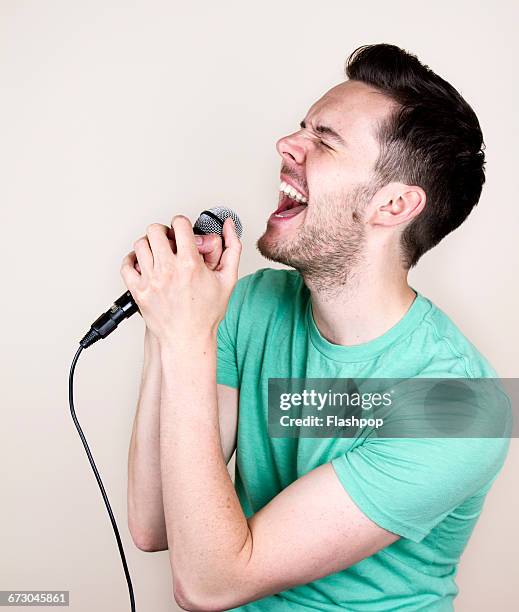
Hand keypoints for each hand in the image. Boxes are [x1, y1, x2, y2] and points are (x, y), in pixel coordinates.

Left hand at [120, 215, 240, 344]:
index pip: (179, 223)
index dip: (182, 224)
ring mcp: (150, 281)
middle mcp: (168, 270)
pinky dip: (132, 260)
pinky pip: (126, 265)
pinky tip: (144, 264)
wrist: (188, 339)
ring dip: (149, 244)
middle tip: (169, 241)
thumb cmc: (207, 313)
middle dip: (163, 231)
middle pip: (155, 230)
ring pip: (140, 244)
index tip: (183, 231)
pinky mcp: (138, 291)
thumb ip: (232, 248)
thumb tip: (230, 226)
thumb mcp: (228, 278)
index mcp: (190, 264)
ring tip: (158, 254)